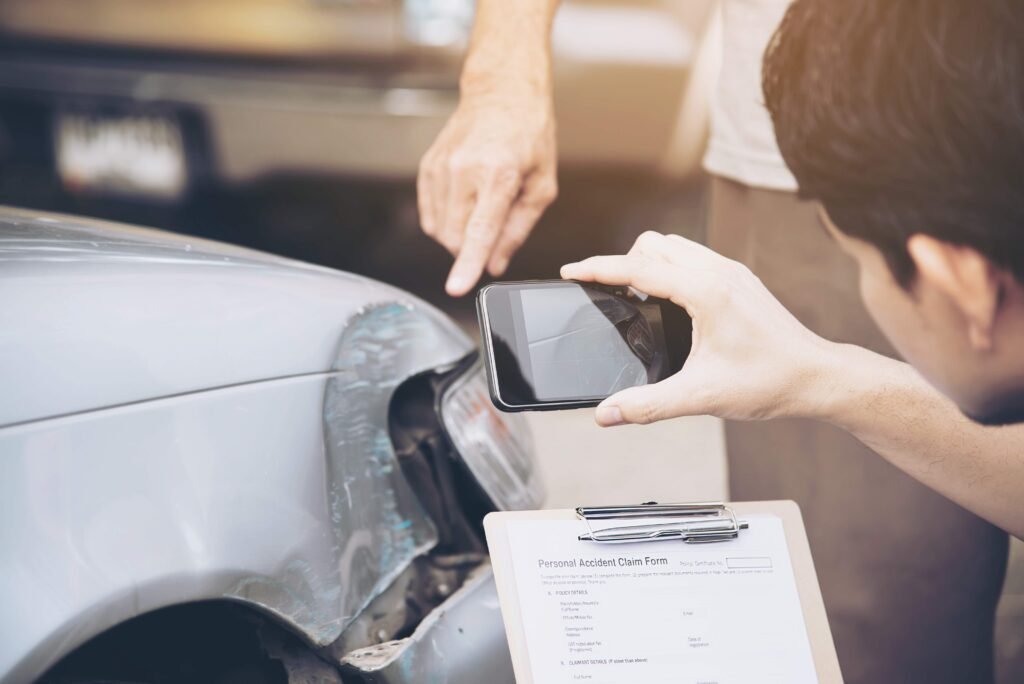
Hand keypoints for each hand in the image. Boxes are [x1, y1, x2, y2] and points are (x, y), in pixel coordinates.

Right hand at [418, 87, 557, 295]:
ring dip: (459, 237)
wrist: (501, 93)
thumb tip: (495, 264)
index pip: (479, 230)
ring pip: (440, 231)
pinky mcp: (427, 167)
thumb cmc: (529, 136)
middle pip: (457, 238)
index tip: (457, 288)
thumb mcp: (542, 184)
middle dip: (472, 251)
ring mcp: (441, 167)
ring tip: (482, 208)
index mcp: (499, 174)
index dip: (468, 264)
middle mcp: (464, 170)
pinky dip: (446, 223)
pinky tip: (464, 204)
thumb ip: (518, 229)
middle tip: (494, 231)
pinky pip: (430, 215)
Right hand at [561, 232, 838, 425]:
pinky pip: (693, 257)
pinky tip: (665, 299)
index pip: (638, 268)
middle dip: (621, 261)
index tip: (570, 272)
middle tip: (601, 291)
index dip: (598, 268)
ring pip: (674, 245)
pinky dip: (669, 267)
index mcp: (706, 292)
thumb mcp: (702, 397)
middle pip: (653, 244)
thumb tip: (606, 414)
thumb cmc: (770, 382)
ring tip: (628, 292)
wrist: (818, 378)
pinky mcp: (739, 280)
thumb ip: (648, 405)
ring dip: (646, 260)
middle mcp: (719, 272)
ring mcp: (731, 272)